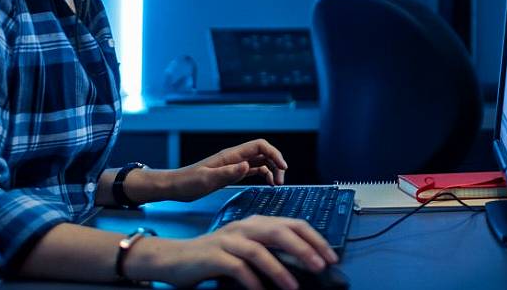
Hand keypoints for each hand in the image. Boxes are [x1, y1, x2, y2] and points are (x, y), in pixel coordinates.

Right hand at [149, 216, 338, 289]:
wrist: (176, 258)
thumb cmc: (215, 256)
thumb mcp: (247, 248)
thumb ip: (271, 249)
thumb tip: (303, 262)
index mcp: (257, 223)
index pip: (293, 224)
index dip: (314, 239)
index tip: (331, 256)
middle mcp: (244, 227)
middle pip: (280, 232)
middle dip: (304, 249)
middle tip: (321, 266)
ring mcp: (228, 239)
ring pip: (260, 251)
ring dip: (280, 270)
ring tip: (293, 287)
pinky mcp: (214, 255)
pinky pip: (237, 268)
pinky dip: (252, 281)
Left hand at [167, 139, 288, 201]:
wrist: (175, 186)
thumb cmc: (188, 183)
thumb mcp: (207, 180)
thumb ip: (228, 173)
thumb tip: (248, 166)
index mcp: (231, 155)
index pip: (259, 146)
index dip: (274, 154)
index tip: (283, 168)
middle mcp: (235, 157)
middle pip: (263, 153)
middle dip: (276, 164)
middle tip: (280, 181)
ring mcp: (234, 164)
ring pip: (261, 161)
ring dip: (272, 170)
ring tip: (276, 184)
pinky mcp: (232, 173)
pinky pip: (253, 170)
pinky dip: (264, 175)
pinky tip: (267, 183)